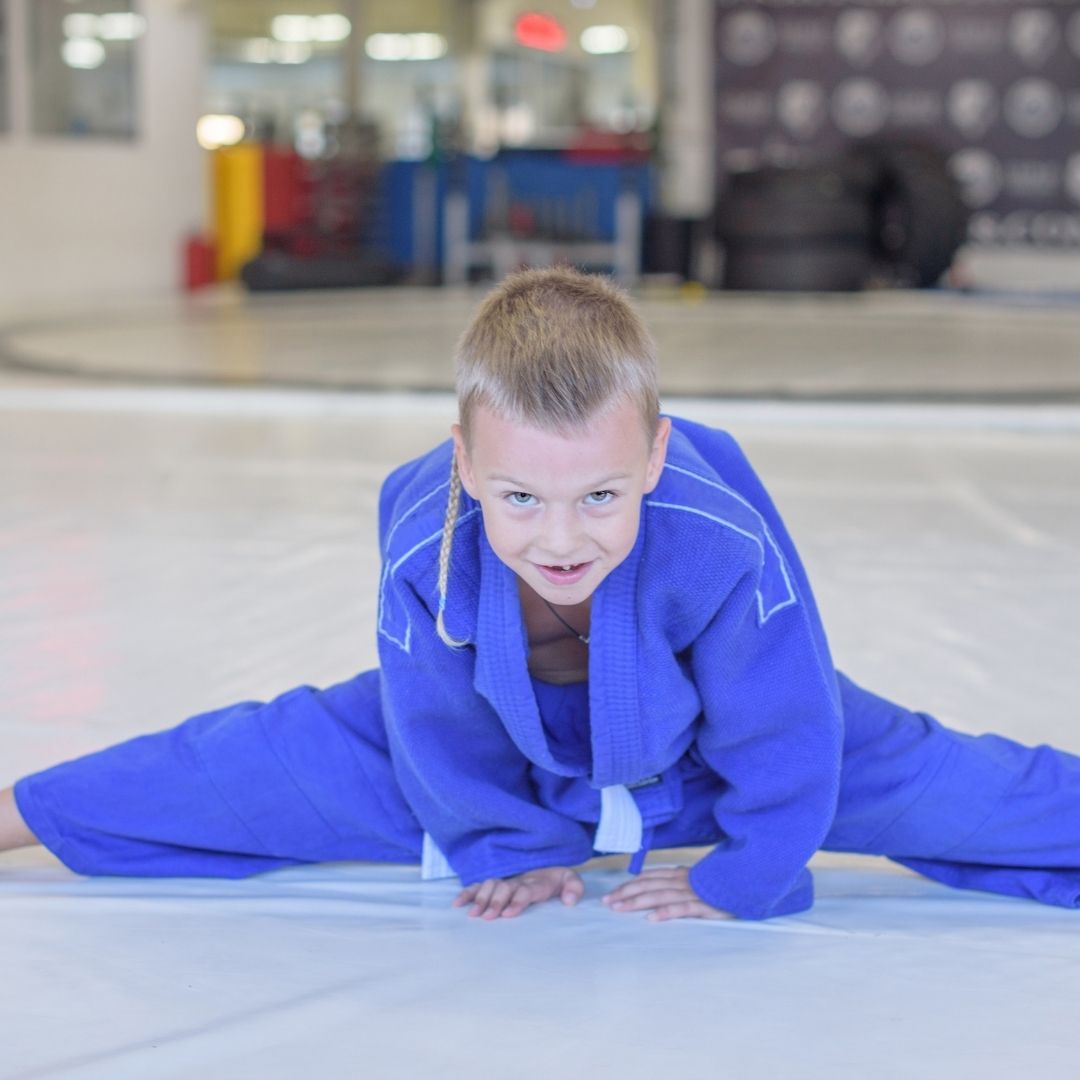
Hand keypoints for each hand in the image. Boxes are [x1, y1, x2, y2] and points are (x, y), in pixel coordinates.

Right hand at [453, 866, 583, 919]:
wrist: (546, 864)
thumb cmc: (557, 879)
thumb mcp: (571, 880)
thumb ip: (574, 888)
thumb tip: (568, 901)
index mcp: (537, 882)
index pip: (526, 890)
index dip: (517, 900)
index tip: (509, 913)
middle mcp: (518, 880)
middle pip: (505, 888)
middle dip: (496, 901)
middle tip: (487, 917)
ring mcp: (505, 880)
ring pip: (490, 885)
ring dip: (481, 898)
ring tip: (472, 915)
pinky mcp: (496, 883)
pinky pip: (479, 885)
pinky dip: (467, 892)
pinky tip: (457, 904)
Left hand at [602, 866, 733, 921]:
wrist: (748, 881)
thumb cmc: (721, 884)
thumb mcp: (697, 880)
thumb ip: (678, 882)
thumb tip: (655, 887)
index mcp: (680, 874)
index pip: (649, 878)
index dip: (629, 884)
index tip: (612, 893)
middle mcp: (683, 880)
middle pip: (649, 885)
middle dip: (626, 893)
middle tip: (607, 902)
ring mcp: (693, 892)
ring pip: (660, 895)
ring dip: (638, 902)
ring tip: (620, 908)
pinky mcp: (705, 905)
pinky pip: (683, 908)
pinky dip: (666, 912)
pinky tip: (652, 918)